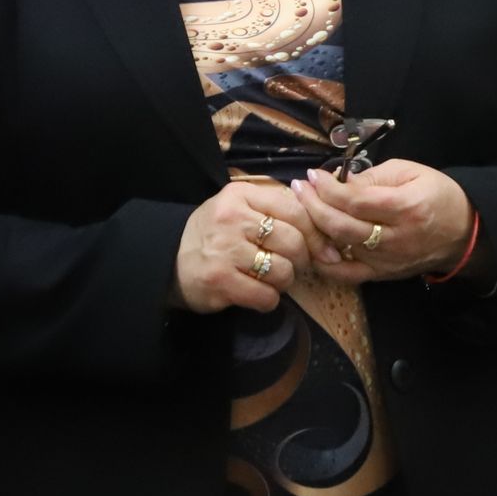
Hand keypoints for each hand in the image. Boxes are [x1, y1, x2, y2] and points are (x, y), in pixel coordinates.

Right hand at [172, 178, 309, 313]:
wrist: (168, 260)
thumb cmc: (214, 234)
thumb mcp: (240, 208)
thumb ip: (277, 211)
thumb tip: (327, 236)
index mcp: (241, 194)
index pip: (296, 211)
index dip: (315, 235)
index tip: (321, 251)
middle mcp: (232, 218)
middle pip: (293, 242)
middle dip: (301, 261)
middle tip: (291, 267)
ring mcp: (225, 250)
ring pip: (282, 271)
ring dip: (283, 282)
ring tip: (269, 280)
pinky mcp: (220, 280)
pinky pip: (266, 296)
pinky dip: (268, 301)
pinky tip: (257, 295)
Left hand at [293, 161, 472, 282]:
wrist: (463, 232)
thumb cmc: (437, 195)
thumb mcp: (409, 172)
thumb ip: (373, 176)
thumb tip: (339, 180)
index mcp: (405, 207)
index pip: (355, 201)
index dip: (328, 189)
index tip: (314, 176)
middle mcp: (395, 237)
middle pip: (342, 226)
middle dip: (313, 206)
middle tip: (300, 188)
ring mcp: (386, 260)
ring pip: (339, 250)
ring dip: (314, 229)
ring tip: (302, 210)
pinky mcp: (381, 275)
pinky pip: (345, 275)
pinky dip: (324, 262)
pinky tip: (312, 244)